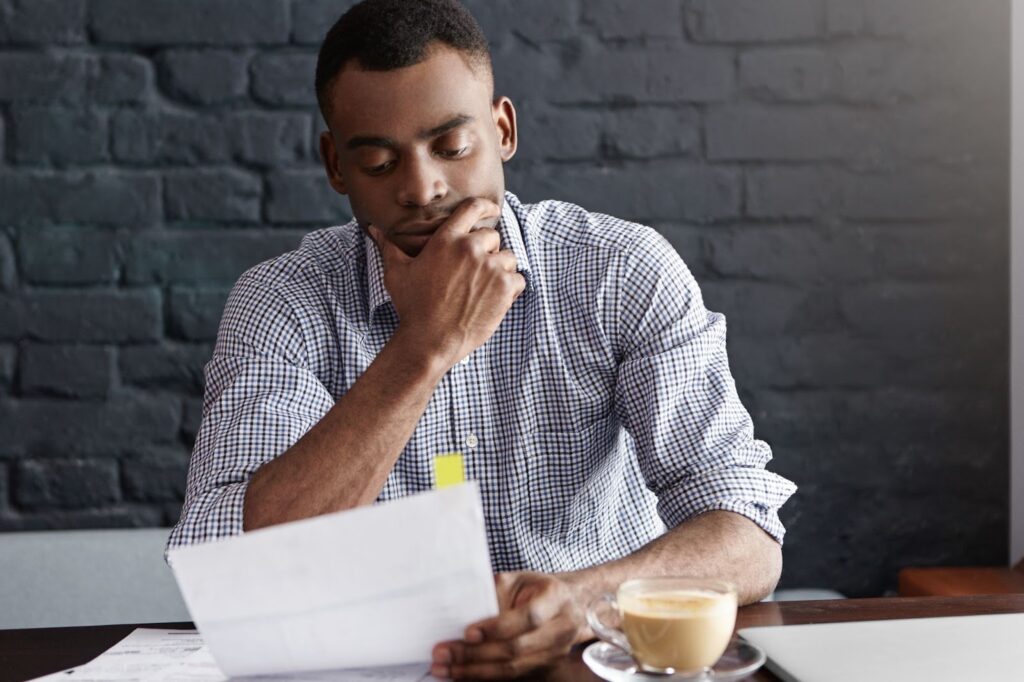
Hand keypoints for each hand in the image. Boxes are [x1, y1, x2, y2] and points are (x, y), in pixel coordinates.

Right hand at [368, 198, 525, 369]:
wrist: (429, 341)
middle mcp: (470, 248)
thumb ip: (389, 246)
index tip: (493, 210)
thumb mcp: (396, 273)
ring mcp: (490, 267)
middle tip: (476, 272)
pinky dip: (511, 289)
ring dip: (500, 270)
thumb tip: (374, 229)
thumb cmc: (411, 307)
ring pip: (508, 258)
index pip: (472, 208)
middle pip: (492, 237)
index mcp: (446, 239)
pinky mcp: (505, 288)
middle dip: (487, 251)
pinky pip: (518, 279)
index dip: (486, 207)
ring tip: (484, 288)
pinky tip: (495, 299)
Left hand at [431, 572, 588, 679]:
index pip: (528, 617)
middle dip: (475, 654)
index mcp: (555, 598)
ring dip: (474, 671)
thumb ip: (495, 593)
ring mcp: (555, 653)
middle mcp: (561, 628)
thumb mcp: (518, 579)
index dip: (497, 628)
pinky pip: (512, 677)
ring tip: (445, 669)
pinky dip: (484, 677)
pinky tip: (462, 674)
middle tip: (444, 653)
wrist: (567, 604)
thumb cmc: (536, 588)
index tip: (468, 632)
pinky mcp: (545, 668)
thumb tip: (462, 613)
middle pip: (516, 649)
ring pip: (512, 669)